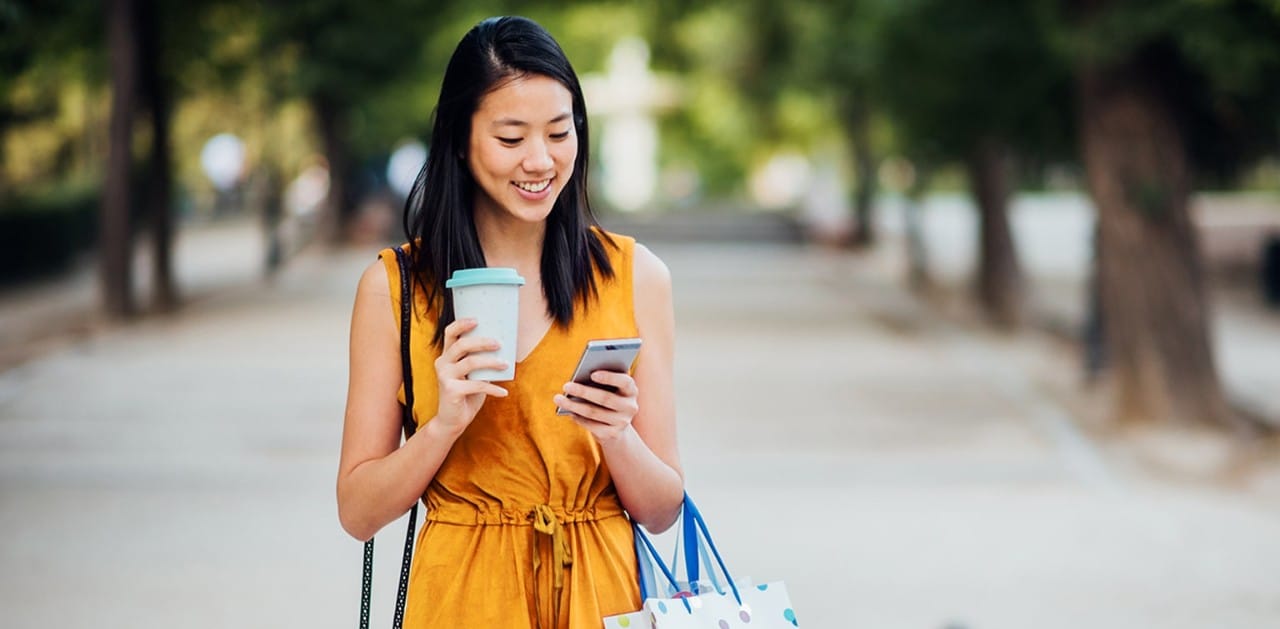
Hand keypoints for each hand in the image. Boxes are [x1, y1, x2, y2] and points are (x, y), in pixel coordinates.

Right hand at [432, 318, 508, 435]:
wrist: (453, 420)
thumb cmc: (466, 394)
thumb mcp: (472, 374)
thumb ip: (478, 361)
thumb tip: (501, 348)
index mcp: (446, 356)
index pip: (450, 333)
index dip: (462, 324)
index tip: (477, 320)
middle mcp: (442, 363)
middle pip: (462, 345)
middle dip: (482, 342)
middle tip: (499, 344)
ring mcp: (445, 377)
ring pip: (470, 363)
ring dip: (491, 362)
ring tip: (505, 365)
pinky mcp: (451, 390)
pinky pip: (477, 385)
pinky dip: (493, 389)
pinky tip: (503, 392)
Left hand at [554, 370, 639, 443]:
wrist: (617, 428)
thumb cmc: (608, 398)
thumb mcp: (610, 389)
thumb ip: (600, 381)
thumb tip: (579, 379)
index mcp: (631, 390)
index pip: (624, 382)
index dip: (609, 377)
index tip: (592, 374)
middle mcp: (630, 407)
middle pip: (605, 398)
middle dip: (583, 392)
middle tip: (566, 386)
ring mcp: (622, 422)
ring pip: (594, 412)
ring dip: (574, 405)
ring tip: (558, 398)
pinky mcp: (612, 434)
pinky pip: (591, 425)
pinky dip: (578, 417)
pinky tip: (568, 411)